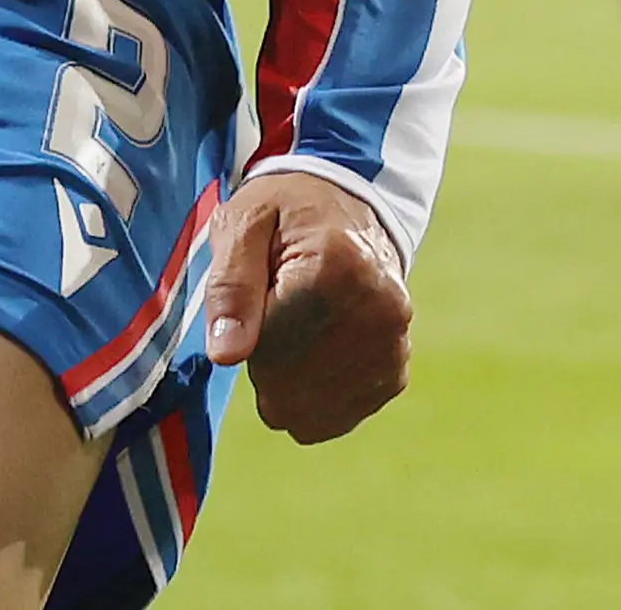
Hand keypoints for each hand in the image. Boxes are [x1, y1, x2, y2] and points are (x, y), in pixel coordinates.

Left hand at [204, 171, 410, 442]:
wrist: (347, 205)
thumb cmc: (287, 212)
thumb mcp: (244, 224)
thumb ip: (230, 286)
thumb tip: (225, 355)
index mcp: (338, 267)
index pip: (271, 346)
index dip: (245, 331)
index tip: (257, 295)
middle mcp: (379, 312)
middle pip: (290, 388)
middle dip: (265, 362)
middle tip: (273, 313)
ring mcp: (393, 346)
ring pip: (311, 412)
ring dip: (287, 384)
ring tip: (295, 329)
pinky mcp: (395, 373)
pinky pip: (336, 415)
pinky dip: (313, 395)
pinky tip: (313, 352)